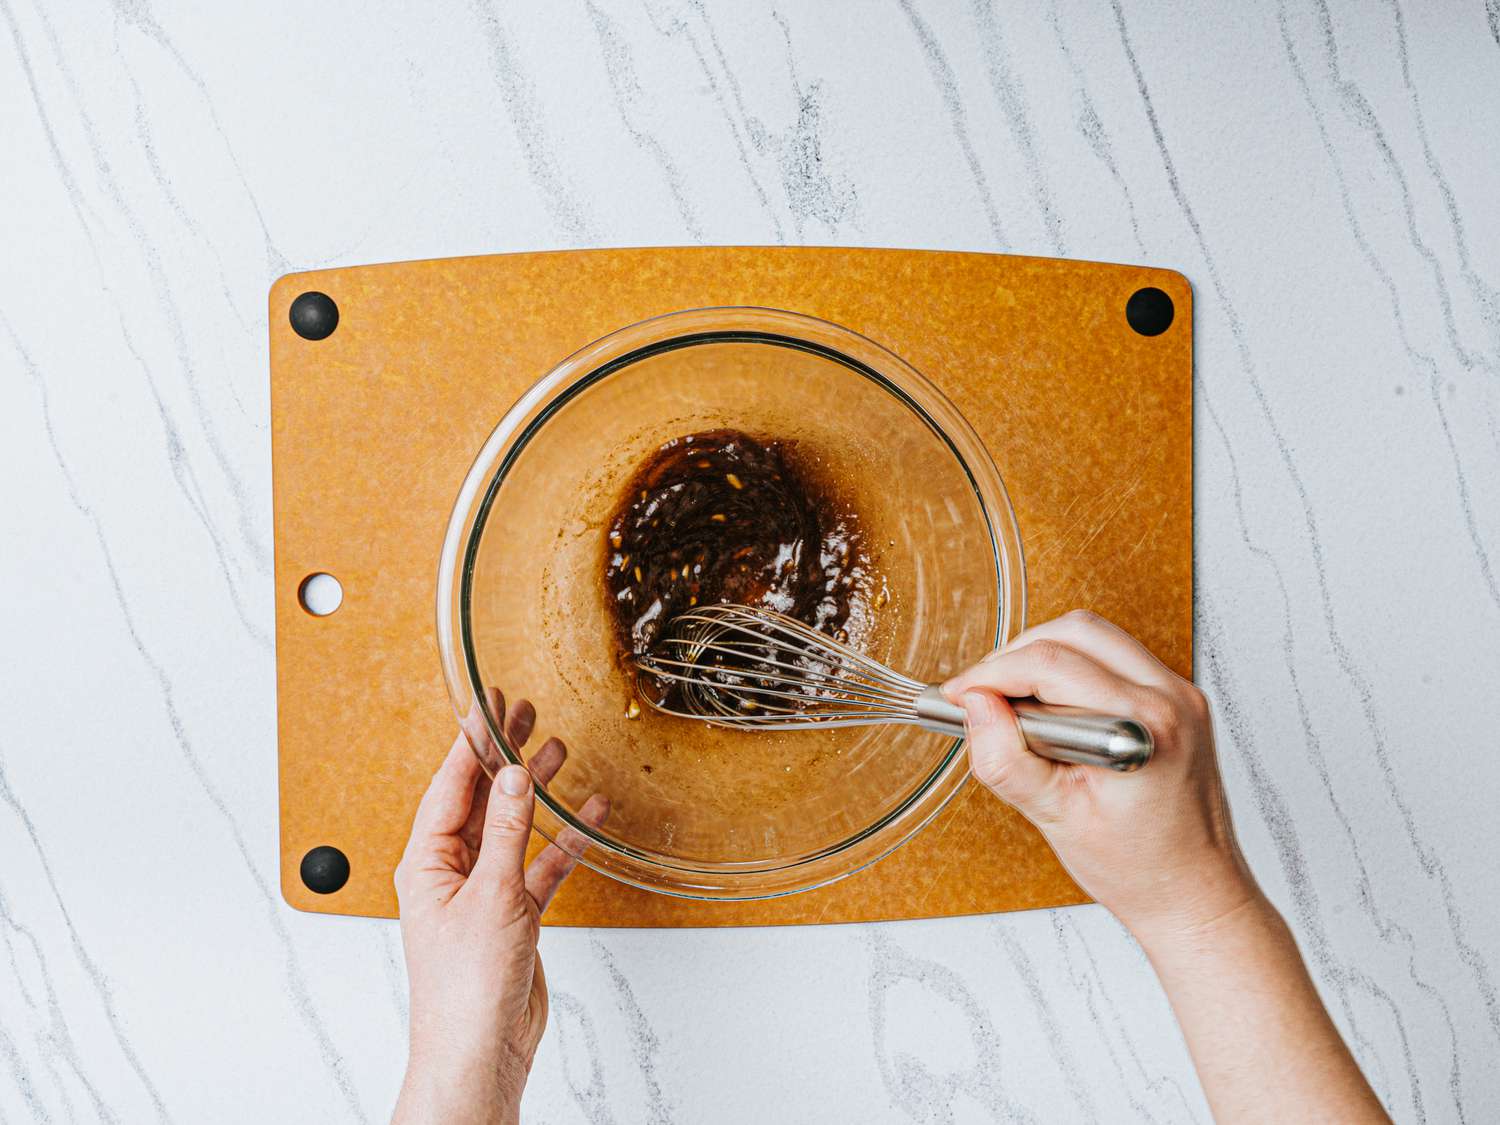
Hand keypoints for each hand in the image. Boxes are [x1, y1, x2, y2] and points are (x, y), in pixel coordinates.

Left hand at [392, 693, 607, 1124]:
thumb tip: (516, 776)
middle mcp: (451, 872)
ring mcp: (483, 892)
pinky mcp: (513, 915)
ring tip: (558, 750)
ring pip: (512, 827)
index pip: (451, 785)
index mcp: (426, 862)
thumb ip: (507, 832)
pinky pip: (540, 865)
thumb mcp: (491, 896)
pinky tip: (586, 815)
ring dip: (536, 792)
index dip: (473, 741)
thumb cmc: (465, 989)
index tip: (490, 704)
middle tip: (525, 714)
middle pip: (481, 799)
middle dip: (504, 756)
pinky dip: (563, 841)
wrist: (480, 1052)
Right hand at [943, 610, 1254, 940]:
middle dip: (1016, 655)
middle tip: (982, 694)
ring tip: (1014, 703)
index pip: (1050, 664)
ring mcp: (1180, 695)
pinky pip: (1116, 658)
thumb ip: (1005, 758)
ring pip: (1096, 636)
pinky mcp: (1178, 700)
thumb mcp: (1053, 818)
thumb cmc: (1138, 869)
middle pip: (1076, 631)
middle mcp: (1171, 699)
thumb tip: (975, 706)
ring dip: (1045, 657)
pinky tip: (1052, 711)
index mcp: (1143, 726)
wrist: (1193, 894)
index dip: (991, 674)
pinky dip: (1074, 670)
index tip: (960, 695)